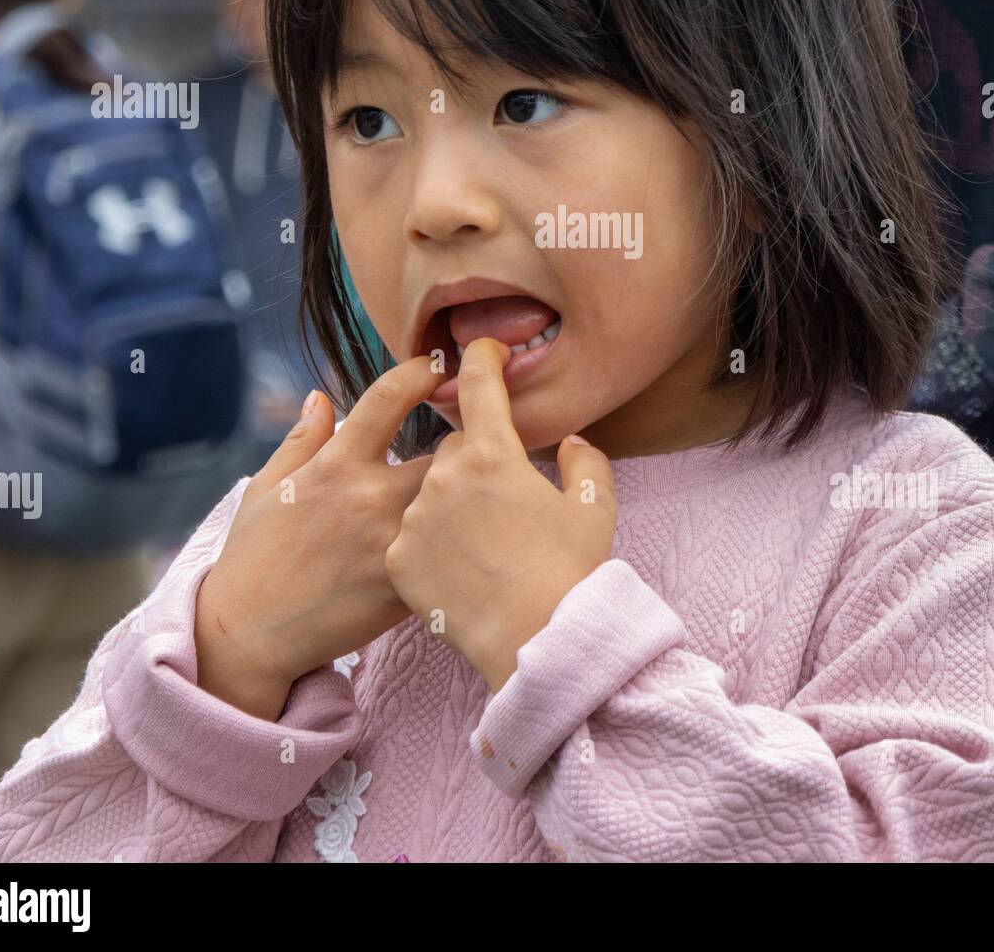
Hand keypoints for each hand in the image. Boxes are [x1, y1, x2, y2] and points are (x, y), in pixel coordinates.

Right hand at [194, 356, 443, 712]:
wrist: (248, 635)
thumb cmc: (254, 558)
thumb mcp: (265, 487)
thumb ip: (302, 440)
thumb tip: (320, 396)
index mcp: (335, 463)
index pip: (389, 396)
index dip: (419, 372)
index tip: (437, 366)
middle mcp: (369, 496)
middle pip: (448, 451)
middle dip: (465, 444)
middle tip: (474, 446)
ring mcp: (391, 542)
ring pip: (457, 502)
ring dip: (468, 496)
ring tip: (478, 499)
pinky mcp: (405, 586)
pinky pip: (450, 554)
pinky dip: (457, 546)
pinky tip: (464, 549)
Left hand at [384, 338, 616, 693]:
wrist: (538, 643)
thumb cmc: (573, 572)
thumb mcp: (595, 506)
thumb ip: (583, 459)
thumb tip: (567, 442)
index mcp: (493, 453)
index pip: (481, 384)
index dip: (482, 358)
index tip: (484, 350)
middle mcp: (444, 476)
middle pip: (453, 449)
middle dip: (475, 465)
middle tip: (503, 504)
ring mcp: (415, 518)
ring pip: (428, 493)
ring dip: (449, 506)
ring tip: (482, 547)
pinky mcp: (398, 559)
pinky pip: (409, 536)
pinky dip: (429, 545)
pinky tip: (458, 570)